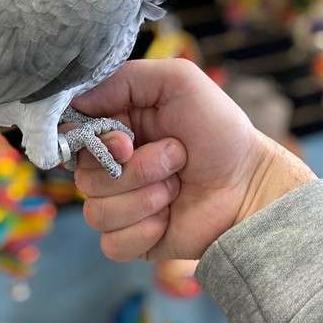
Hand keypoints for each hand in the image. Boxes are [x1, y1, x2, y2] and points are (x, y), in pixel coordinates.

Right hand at [73, 59, 314, 261]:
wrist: (251, 184)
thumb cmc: (218, 129)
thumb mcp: (177, 81)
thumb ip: (123, 78)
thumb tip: (75, 99)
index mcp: (115, 126)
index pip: (71, 134)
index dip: (91, 142)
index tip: (126, 142)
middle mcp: (112, 164)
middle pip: (83, 176)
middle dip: (136, 170)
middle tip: (176, 158)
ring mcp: (121, 203)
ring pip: (96, 211)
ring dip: (145, 199)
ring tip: (178, 186)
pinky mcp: (132, 239)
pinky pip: (111, 243)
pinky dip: (144, 231)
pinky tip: (169, 217)